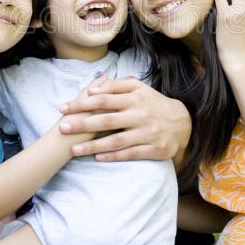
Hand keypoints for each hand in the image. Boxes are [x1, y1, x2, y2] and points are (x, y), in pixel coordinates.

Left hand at [58, 78, 190, 161]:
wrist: (182, 122)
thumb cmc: (152, 103)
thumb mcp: (139, 88)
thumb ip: (116, 86)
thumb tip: (93, 89)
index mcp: (135, 97)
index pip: (104, 99)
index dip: (82, 103)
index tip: (64, 108)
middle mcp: (141, 114)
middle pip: (107, 120)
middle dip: (82, 124)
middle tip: (63, 128)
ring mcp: (148, 133)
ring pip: (116, 140)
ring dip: (93, 146)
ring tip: (74, 150)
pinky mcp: (154, 149)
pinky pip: (130, 154)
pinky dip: (113, 156)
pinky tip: (97, 158)